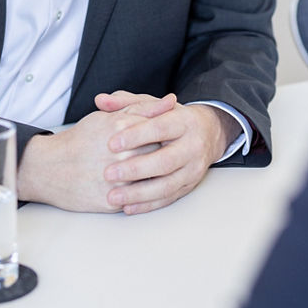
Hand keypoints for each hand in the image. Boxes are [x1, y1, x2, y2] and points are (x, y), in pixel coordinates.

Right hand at [16, 107, 164, 211]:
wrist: (49, 168)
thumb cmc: (80, 139)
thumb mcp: (108, 117)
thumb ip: (141, 108)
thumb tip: (171, 100)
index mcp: (122, 129)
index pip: (161, 131)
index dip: (168, 136)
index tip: (169, 137)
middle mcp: (121, 155)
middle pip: (160, 155)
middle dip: (164, 156)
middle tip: (166, 155)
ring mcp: (117, 180)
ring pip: (152, 180)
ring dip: (157, 177)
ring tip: (155, 173)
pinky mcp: (111, 201)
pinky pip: (138, 200)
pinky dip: (145, 195)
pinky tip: (145, 188)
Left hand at [95, 93, 239, 215]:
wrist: (208, 133)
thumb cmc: (170, 118)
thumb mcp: (151, 105)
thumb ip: (125, 102)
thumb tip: (100, 100)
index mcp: (183, 121)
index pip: (160, 128)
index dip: (136, 136)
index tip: (111, 143)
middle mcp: (192, 146)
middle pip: (165, 160)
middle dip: (136, 168)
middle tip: (108, 173)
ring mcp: (193, 169)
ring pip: (167, 185)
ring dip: (139, 194)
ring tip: (113, 196)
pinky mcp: (189, 186)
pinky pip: (168, 199)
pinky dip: (147, 205)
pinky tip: (127, 207)